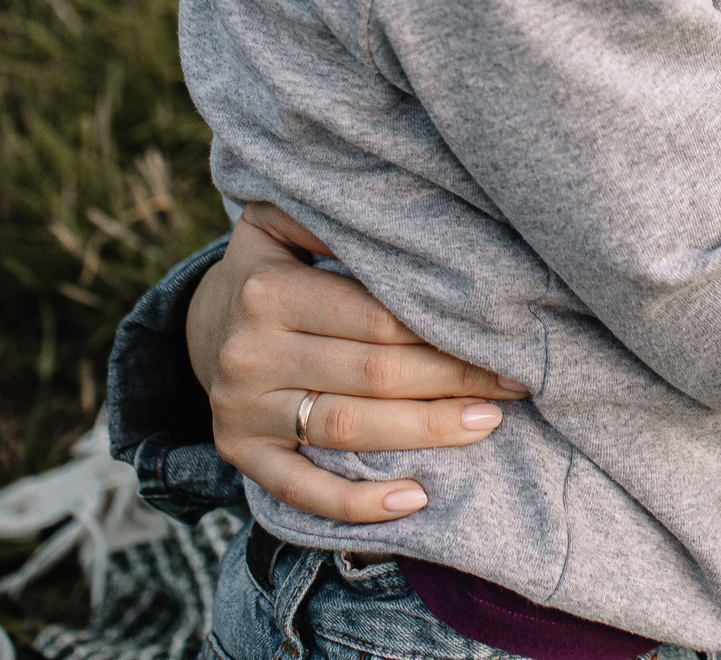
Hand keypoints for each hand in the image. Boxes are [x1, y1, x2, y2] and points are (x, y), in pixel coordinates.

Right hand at [187, 202, 525, 521]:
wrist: (207, 323)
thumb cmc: (273, 268)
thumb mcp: (282, 223)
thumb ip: (330, 216)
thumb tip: (406, 222)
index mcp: (268, 290)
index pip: (375, 318)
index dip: (441, 332)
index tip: (499, 337)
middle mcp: (250, 351)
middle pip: (372, 373)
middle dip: (451, 379)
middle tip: (512, 383)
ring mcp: (242, 408)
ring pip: (349, 429)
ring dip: (425, 432)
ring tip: (486, 423)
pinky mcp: (240, 453)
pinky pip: (301, 490)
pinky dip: (358, 503)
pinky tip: (415, 500)